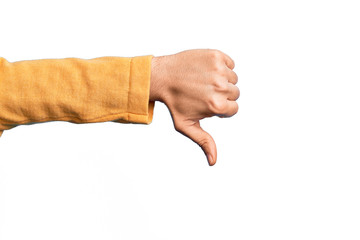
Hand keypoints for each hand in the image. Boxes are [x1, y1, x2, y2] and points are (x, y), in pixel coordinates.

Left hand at [150, 49, 238, 165]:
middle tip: (202, 92)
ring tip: (203, 81)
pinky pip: (230, 63)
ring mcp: (218, 69)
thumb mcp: (186, 125)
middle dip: (222, 94)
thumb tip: (213, 161)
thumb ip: (204, 142)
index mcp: (216, 105)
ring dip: (222, 80)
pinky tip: (205, 70)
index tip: (205, 103)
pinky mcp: (216, 55)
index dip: (220, 108)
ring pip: (233, 78)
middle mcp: (220, 87)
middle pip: (235, 93)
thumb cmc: (174, 103)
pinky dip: (222, 66)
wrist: (162, 76)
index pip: (234, 108)